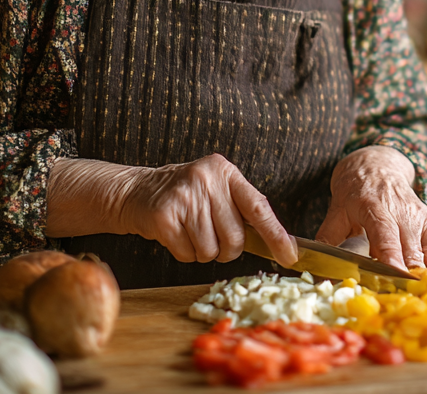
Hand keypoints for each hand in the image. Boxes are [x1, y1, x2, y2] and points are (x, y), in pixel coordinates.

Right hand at [115, 154, 298, 264]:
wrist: (137, 191)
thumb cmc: (185, 196)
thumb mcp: (216, 190)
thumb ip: (241, 209)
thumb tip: (278, 243)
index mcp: (226, 172)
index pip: (259, 207)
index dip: (276, 235)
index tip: (290, 255)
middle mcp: (207, 180)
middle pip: (235, 238)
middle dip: (227, 250)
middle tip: (212, 239)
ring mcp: (185, 196)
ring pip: (211, 250)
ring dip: (202, 252)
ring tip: (190, 232)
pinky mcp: (164, 216)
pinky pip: (187, 254)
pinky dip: (183, 253)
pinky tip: (175, 235)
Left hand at [316, 146, 426, 270]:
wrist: (378, 165)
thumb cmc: (355, 191)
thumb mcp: (337, 209)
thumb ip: (328, 235)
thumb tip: (309, 261)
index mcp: (374, 206)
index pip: (384, 232)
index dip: (391, 255)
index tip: (396, 275)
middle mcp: (401, 210)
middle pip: (410, 247)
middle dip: (410, 274)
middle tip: (407, 299)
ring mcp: (420, 216)